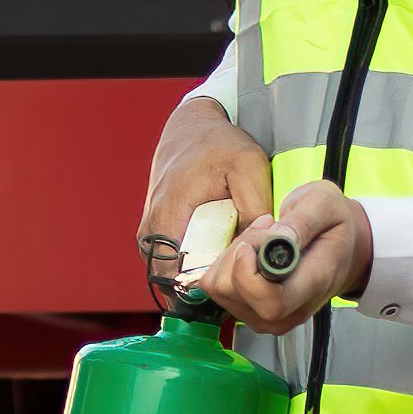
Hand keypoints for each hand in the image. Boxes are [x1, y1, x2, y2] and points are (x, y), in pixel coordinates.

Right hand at [133, 99, 271, 297]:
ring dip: (209, 274)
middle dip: (214, 284)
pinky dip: (203, 262)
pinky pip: (181, 264)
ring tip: (236, 254)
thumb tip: (261, 249)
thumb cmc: (218, 144)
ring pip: (181, 277)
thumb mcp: (249, 167)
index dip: (213, 287)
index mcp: (166, 219)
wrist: (193, 126)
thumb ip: (255, 209)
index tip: (239, 276)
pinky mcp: (158, 237)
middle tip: (243, 266)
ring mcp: (151, 237)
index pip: (179, 281)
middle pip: (180, 284)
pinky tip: (225, 248)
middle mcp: (151, 234)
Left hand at [210, 183, 373, 338]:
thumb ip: (302, 222)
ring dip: (233, 254)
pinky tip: (253, 249)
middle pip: (234, 293)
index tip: (252, 244)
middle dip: (237, 253)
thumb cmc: (334, 225)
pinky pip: (216, 285)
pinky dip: (228, 261)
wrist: (341, 247)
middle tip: (266, 229)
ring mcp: (267, 315)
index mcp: (314, 285)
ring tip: (263, 237)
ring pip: (220, 288)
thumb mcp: (326, 205)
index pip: (271, 303)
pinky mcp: (248, 310)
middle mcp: (289, 311)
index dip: (248, 274)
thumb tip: (277, 240)